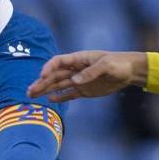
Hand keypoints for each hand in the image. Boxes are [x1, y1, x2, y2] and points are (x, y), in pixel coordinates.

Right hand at [26, 51, 147, 102]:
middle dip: (41, 82)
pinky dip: (60, 97)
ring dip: (46, 90)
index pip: (58, 62)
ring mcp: (79, 80)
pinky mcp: (84, 90)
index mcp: (79, 59)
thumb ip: (90, 73)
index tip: (42, 76)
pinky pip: (69, 94)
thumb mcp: (106, 65)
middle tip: (29, 91)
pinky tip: (50, 100)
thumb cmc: (118, 64)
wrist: (129, 71)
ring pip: (59, 85)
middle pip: (55, 76)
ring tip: (32, 95)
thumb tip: (75, 81)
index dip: (49, 68)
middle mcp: (76, 69)